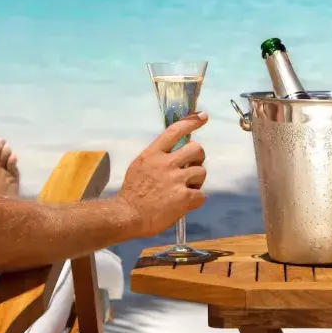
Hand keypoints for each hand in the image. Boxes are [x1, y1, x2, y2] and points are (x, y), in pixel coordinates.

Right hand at [118, 112, 208, 237]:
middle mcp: (166, 163)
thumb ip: (156, 158)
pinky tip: (185, 204)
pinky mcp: (185, 197)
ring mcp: (176, 180)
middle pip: (196, 149)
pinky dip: (196, 200)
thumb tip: (174, 154)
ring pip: (202, 172)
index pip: (175, 131)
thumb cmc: (132, 193)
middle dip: (198, 157)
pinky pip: (201, 195)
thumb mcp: (139, 166)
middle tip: (192, 167)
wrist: (128, 216)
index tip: (203, 116)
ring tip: (185, 189)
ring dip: (196, 181)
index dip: (191, 122)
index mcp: (153, 154)